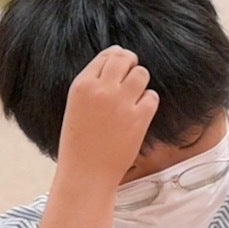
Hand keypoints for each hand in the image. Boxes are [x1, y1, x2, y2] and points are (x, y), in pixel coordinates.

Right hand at [57, 46, 157, 189]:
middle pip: (125, 58)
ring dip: (141, 83)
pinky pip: (152, 96)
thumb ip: (93, 86)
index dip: (117, 58)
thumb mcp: (76, 106)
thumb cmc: (79, 142)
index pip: (106, 56)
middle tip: (132, 74)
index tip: (122, 65)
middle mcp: (101, 89)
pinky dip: (149, 102)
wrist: (86, 172)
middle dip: (131, 64)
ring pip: (142, 73)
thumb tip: (115, 64)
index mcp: (82, 85)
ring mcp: (121, 102)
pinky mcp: (139, 117)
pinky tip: (140, 112)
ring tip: (135, 97)